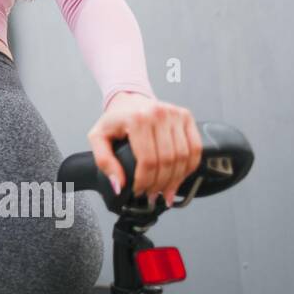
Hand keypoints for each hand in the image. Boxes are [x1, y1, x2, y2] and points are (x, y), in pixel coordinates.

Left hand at [86, 93, 201, 207]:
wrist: (129, 99)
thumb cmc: (115, 119)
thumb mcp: (98, 137)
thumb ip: (104, 162)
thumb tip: (119, 185)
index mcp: (137, 119)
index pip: (147, 160)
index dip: (145, 181)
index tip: (139, 191)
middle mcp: (159, 114)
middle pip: (167, 160)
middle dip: (160, 183)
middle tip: (152, 194)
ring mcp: (175, 114)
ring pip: (183, 157)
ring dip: (176, 179)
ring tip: (165, 191)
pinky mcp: (186, 116)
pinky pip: (195, 148)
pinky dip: (189, 167)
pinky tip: (178, 177)